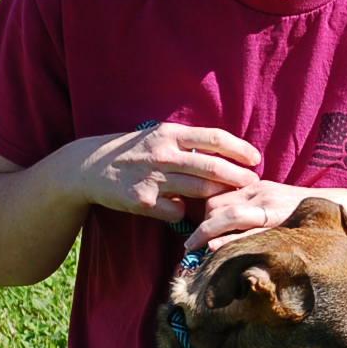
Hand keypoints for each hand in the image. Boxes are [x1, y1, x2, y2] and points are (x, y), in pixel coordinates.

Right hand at [78, 123, 260, 223]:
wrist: (90, 167)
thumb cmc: (136, 152)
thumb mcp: (159, 137)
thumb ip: (189, 143)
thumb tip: (228, 152)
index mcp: (170, 134)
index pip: (214, 138)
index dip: (239, 148)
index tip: (256, 158)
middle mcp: (163, 154)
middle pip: (212, 166)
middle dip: (238, 176)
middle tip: (254, 182)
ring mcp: (153, 178)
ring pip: (200, 190)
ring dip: (220, 196)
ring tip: (233, 200)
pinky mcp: (144, 201)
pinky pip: (178, 211)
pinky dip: (187, 213)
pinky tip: (188, 212)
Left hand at [186, 181, 346, 250]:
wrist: (346, 210)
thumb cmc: (308, 213)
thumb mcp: (277, 204)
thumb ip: (254, 212)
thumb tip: (227, 230)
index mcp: (256, 187)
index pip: (216, 196)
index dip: (200, 213)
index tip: (193, 231)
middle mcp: (260, 193)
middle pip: (216, 204)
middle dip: (198, 225)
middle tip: (188, 246)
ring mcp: (271, 208)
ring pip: (227, 216)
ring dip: (205, 233)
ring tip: (192, 251)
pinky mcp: (281, 224)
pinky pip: (249, 234)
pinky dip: (229, 242)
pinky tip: (215, 251)